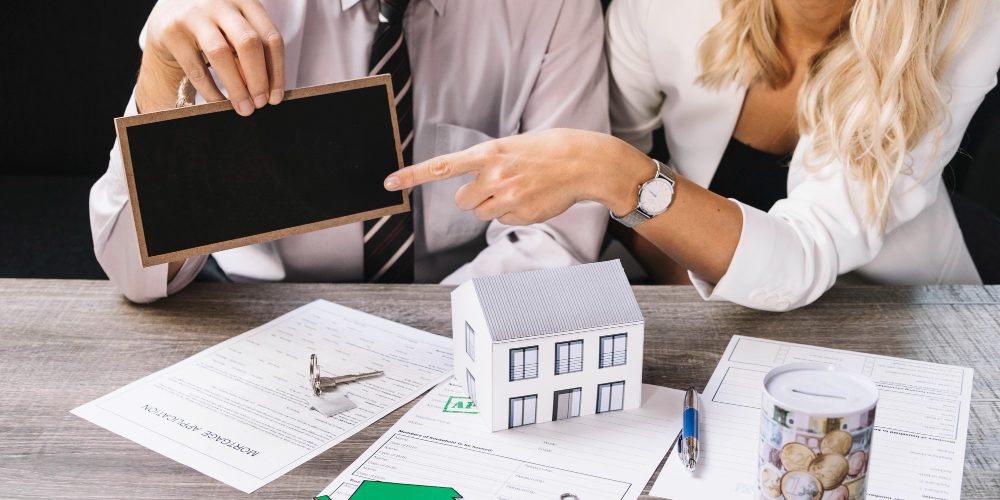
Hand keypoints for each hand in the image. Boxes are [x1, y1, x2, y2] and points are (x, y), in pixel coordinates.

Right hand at [141, 0, 284, 115]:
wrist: (168, 14)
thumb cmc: (214, 26)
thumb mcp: (237, 27)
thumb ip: (253, 49)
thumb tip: (270, 90)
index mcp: (245, 0)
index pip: (270, 38)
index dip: (277, 71)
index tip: (276, 96)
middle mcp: (220, 3)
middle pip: (249, 43)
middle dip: (258, 79)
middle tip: (261, 104)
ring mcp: (194, 15)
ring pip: (221, 54)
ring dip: (237, 88)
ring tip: (244, 108)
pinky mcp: (172, 32)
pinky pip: (196, 68)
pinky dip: (211, 91)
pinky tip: (220, 103)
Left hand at [384, 129, 652, 225]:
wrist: (583, 162)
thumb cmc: (547, 150)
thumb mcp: (512, 146)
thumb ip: (488, 163)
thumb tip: (474, 189)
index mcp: (488, 153)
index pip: (441, 167)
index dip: (412, 176)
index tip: (389, 183)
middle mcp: (493, 176)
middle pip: (463, 201)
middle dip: (475, 197)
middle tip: (497, 186)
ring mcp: (507, 198)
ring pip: (482, 213)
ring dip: (494, 206)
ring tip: (519, 189)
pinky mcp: (521, 214)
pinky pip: (503, 221)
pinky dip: (513, 213)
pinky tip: (531, 199)